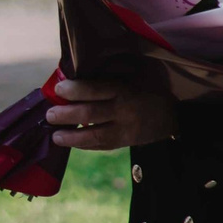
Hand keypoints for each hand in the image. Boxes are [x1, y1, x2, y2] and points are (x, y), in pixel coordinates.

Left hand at [48, 77, 176, 148]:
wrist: (172, 115)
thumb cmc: (147, 89)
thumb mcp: (134, 76)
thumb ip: (109, 76)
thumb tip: (73, 75)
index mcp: (125, 89)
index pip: (97, 89)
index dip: (76, 90)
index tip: (59, 89)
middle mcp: (124, 110)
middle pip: (91, 114)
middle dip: (67, 115)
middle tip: (49, 115)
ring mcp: (125, 129)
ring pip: (95, 135)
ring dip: (72, 137)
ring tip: (55, 136)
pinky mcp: (125, 142)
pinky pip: (102, 146)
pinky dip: (85, 146)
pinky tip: (70, 144)